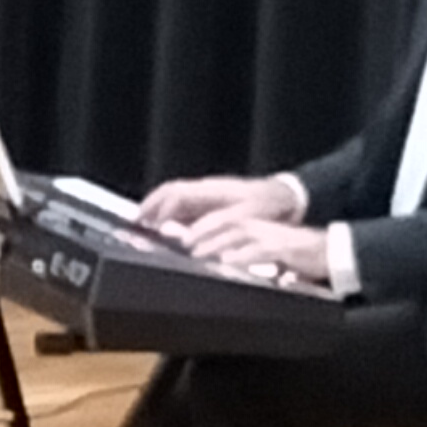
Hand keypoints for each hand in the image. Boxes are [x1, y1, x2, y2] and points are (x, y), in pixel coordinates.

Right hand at [141, 172, 291, 233]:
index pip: (174, 194)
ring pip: (176, 200)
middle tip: (136, 224)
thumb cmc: (270, 206)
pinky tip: (172, 231)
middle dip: (150, 206)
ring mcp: (211, 196)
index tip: (145, 225)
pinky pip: (188, 208)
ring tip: (148, 228)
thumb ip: (215, 224)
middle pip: (169, 193)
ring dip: (160, 212)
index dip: (156, 208)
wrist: (291, 198)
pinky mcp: (216, 204)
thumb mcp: (245, 216)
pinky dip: (174, 218)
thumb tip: (187, 237)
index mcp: (211, 189)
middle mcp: (206, 190)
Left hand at [180, 207, 327, 283]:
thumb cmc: (296, 254)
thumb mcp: (266, 250)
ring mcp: (270, 237)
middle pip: (224, 225)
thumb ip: (245, 252)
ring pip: (237, 236)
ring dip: (215, 244)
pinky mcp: (282, 250)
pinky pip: (257, 251)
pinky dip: (241, 256)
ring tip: (197, 252)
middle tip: (182, 243)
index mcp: (254, 225)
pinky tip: (227, 261)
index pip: (221, 222)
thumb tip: (223, 260)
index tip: (180, 235)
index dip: (200, 227)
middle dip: (202, 233)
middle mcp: (259, 227)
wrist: (330, 252)